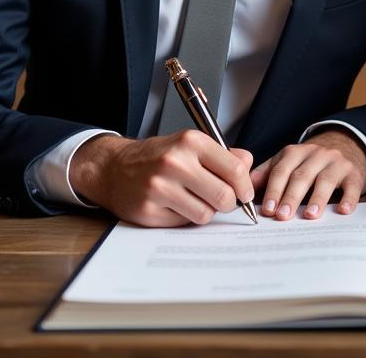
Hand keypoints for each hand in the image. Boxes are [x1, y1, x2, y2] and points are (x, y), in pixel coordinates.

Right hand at [70, 131, 254, 226]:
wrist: (115, 168)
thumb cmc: (159, 156)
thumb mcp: (191, 144)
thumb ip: (224, 154)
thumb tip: (249, 166)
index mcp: (191, 141)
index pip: (235, 168)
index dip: (245, 186)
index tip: (245, 193)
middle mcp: (175, 163)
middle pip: (223, 196)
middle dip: (229, 203)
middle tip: (224, 201)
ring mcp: (159, 188)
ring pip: (205, 214)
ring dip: (206, 211)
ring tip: (195, 200)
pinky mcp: (148, 211)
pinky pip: (183, 223)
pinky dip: (185, 218)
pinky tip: (175, 205)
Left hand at [250, 129, 365, 219]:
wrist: (345, 144)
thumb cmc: (311, 161)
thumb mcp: (289, 161)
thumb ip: (268, 172)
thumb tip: (246, 187)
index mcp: (296, 153)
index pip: (282, 170)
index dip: (274, 190)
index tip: (268, 209)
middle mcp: (317, 155)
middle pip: (302, 176)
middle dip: (291, 196)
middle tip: (283, 216)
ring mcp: (337, 163)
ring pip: (326, 180)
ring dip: (317, 198)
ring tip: (310, 215)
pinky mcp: (354, 173)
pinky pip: (352, 186)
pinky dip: (348, 198)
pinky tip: (343, 210)